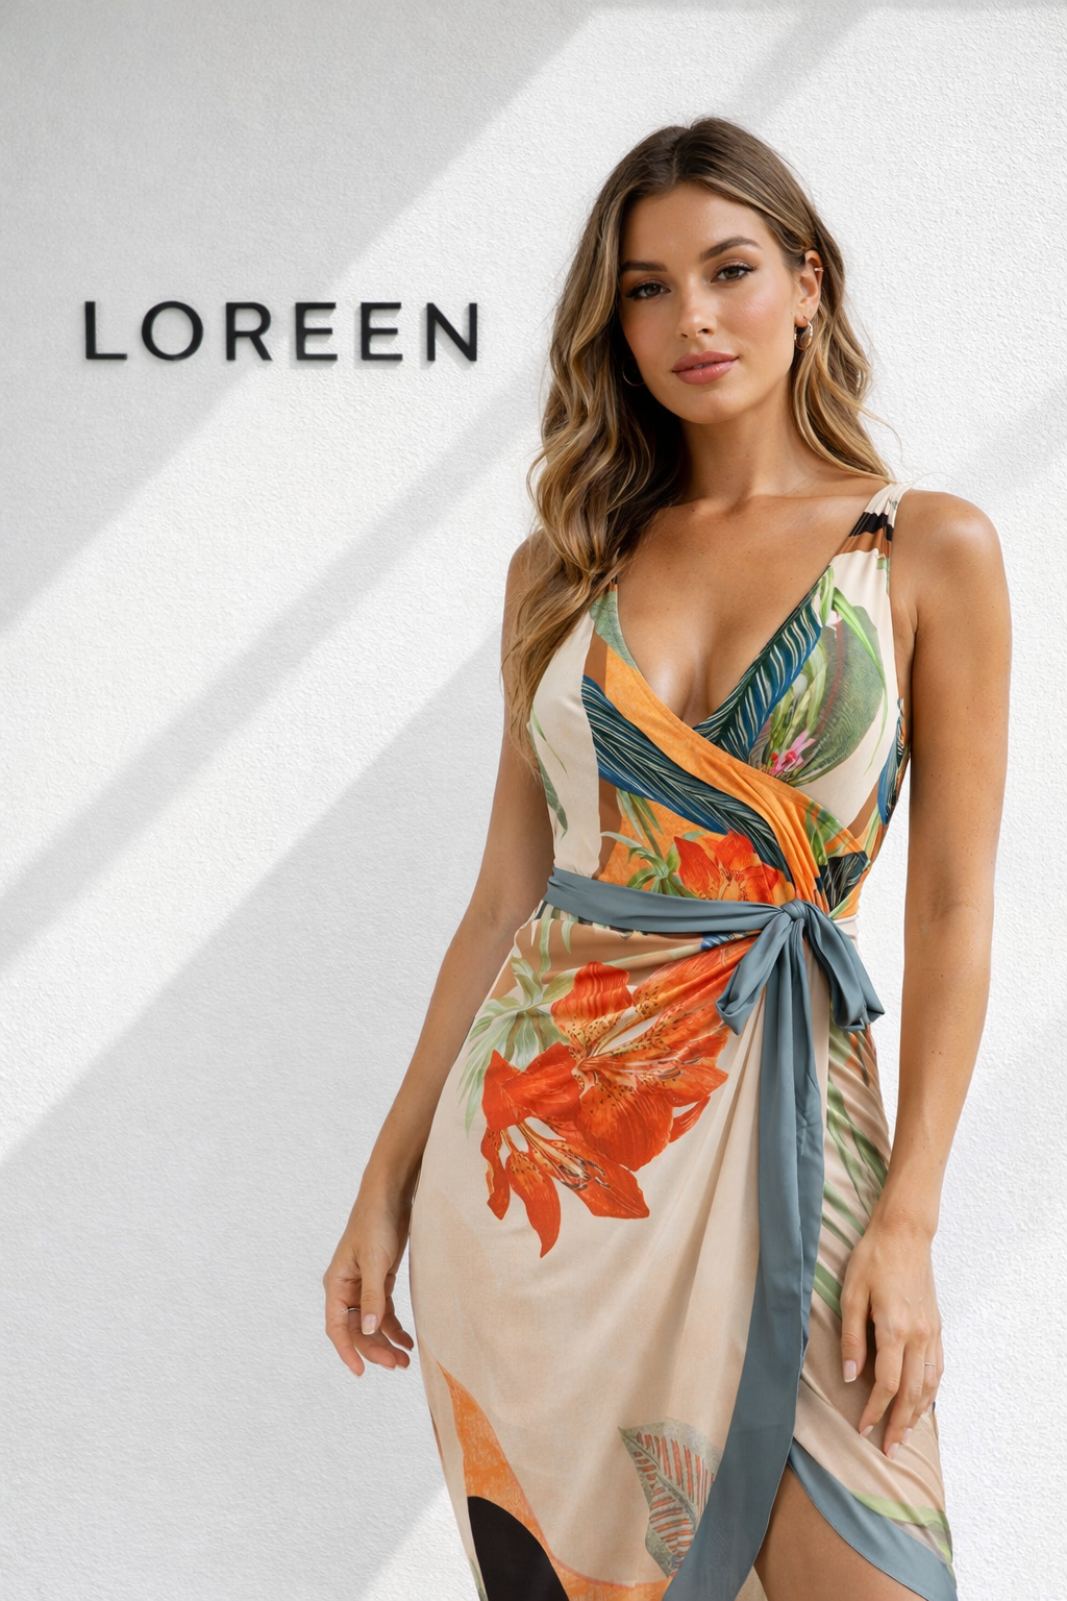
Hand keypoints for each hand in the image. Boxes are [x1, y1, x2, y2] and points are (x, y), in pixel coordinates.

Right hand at [323, 1183, 415, 1377]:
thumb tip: (367, 1331)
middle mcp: (346, 1288)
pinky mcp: (380, 1279)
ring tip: (405, 1360)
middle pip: (356, 1329)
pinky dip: (393, 1326)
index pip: (336, 1327)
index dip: (347, 1351)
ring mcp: (363, 1285)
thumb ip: (372, 1297)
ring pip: (371, 1323)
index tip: (361, 1372)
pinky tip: (407, 1340)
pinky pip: (383, 1311)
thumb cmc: (376, 1223)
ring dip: (386, 1341)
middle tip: (398, 1365)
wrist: (390, 1195)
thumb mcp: (376, 1262)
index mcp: (336, 1283)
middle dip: (375, 1349)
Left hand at [839, 1214, 943, 1458]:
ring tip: (906, 1435)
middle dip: (900, 1424)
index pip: (886, 1384)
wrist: (905, 1234)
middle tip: (889, 1451)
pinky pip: (938, 1368)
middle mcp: (919, 1336)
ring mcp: (932, 1332)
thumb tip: (849, 1376)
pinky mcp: (937, 1326)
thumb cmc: (873, 1259)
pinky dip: (931, 1392)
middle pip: (911, 1393)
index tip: (863, 1429)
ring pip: (929, 1385)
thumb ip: (851, 1337)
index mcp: (894, 1329)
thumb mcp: (851, 1294)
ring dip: (917, 1413)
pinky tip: (923, 1402)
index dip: (875, 1411)